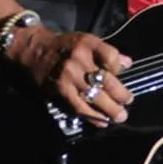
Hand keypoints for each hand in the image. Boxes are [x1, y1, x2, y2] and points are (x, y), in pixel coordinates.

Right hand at [7, 27, 133, 125]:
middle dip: (121, 94)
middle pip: (106, 80)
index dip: (119, 67)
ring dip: (110, 109)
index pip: (111, 56)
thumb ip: (106, 52)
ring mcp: (69, 76)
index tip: (122, 74)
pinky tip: (102, 122)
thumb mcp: (86, 41)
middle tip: (128, 102)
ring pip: (95, 96)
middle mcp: (79, 59)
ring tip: (119, 116)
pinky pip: (80, 106)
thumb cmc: (64, 46)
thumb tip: (128, 63)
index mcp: (87, 43)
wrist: (34, 51)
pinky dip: (93, 116)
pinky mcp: (60, 90)